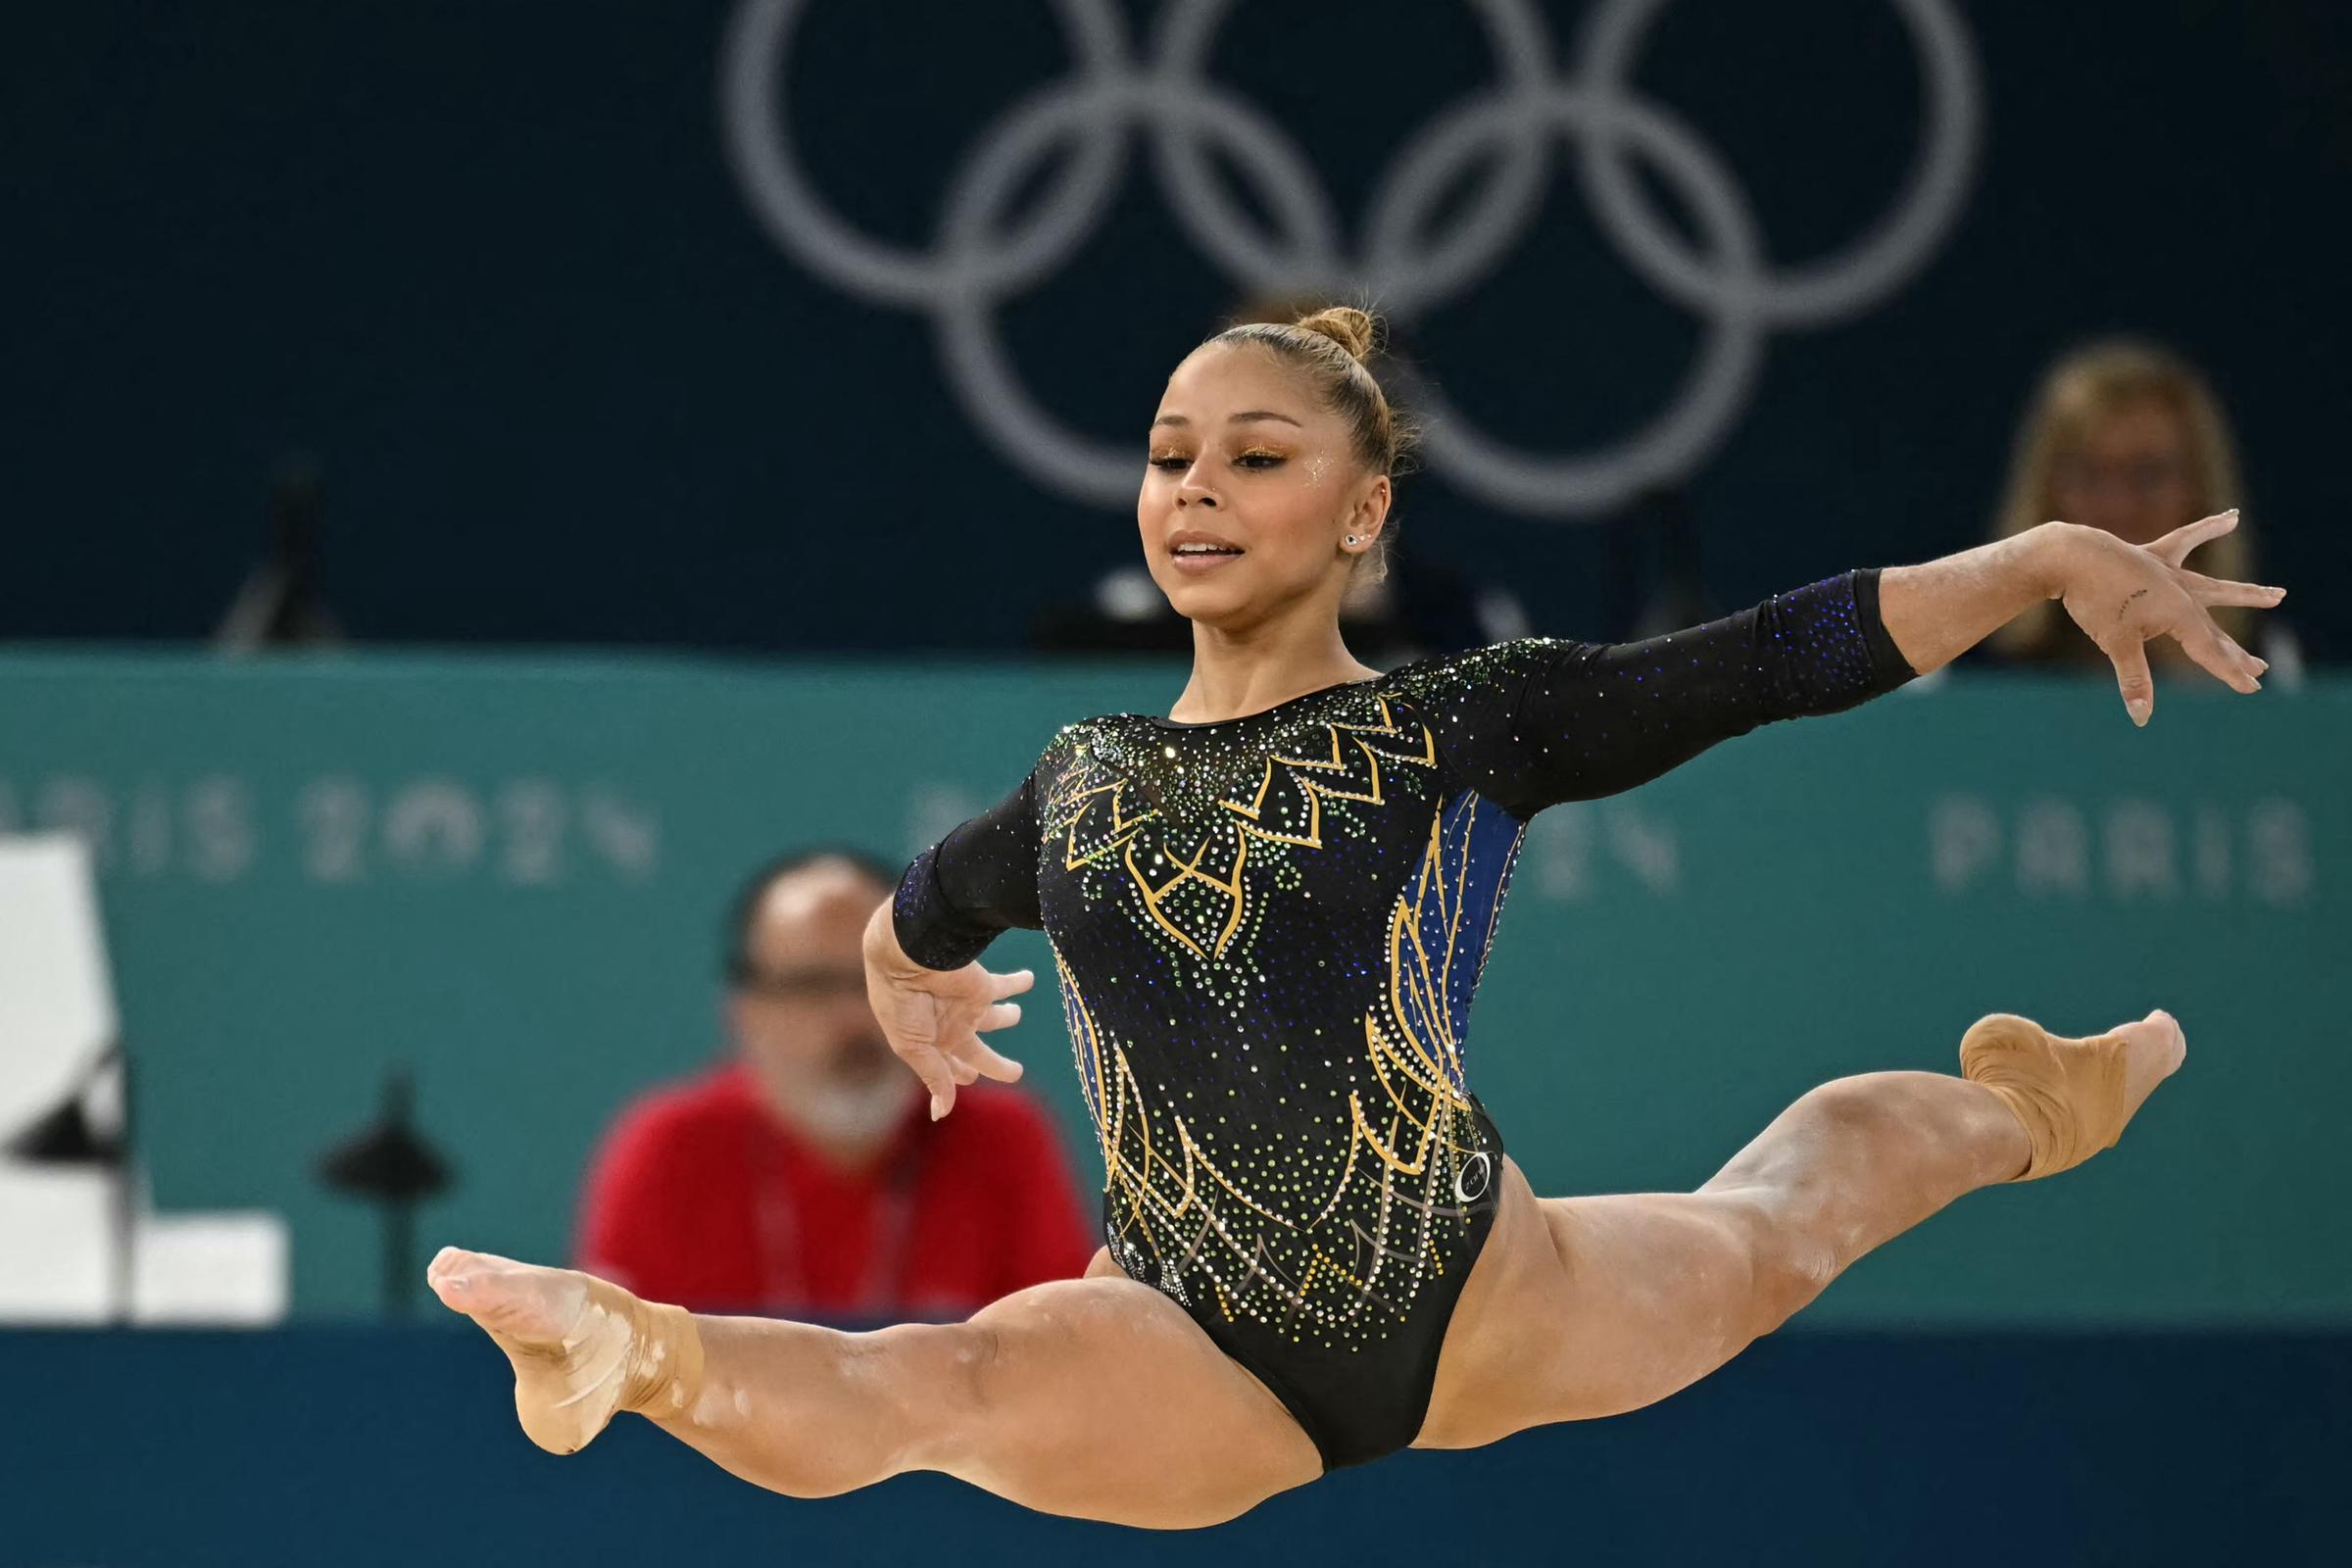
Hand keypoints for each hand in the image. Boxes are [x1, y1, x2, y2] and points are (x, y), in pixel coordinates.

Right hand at [863, 907, 1034, 1119]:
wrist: (907, 953)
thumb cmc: (901, 1002)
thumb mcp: (912, 1046)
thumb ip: (933, 1077)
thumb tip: (941, 1114)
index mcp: (929, 1041)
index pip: (948, 1064)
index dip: (958, 1075)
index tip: (970, 1079)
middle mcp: (949, 1024)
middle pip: (978, 1050)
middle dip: (993, 1063)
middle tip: (1014, 1072)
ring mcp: (967, 1004)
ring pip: (996, 1016)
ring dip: (1007, 1016)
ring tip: (1016, 1014)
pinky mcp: (982, 985)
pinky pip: (1008, 984)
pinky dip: (1019, 982)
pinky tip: (1029, 979)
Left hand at [2045, 512, 2285, 725]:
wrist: (2072, 557)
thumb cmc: (2094, 601)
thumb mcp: (2117, 643)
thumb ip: (2134, 680)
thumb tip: (2141, 718)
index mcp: (2179, 615)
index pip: (2209, 651)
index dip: (2229, 672)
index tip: (2252, 688)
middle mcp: (2183, 593)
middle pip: (2214, 628)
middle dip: (2235, 651)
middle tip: (2261, 668)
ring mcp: (2170, 572)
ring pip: (2214, 588)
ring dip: (2245, 596)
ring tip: (2278, 596)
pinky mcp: (2153, 556)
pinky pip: (2186, 541)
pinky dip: (2208, 529)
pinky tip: (2232, 518)